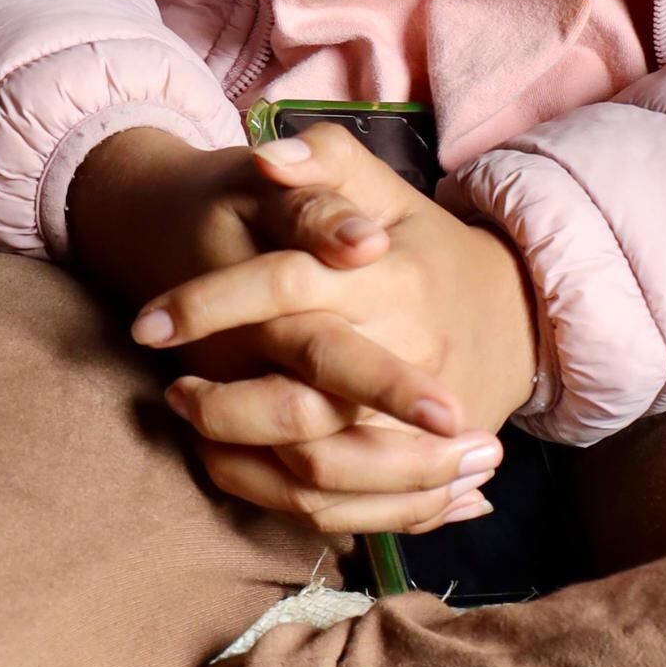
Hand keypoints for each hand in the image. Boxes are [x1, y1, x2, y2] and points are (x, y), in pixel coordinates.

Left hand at [66, 123, 518, 539]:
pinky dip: (273, 494)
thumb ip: (327, 162)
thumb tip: (267, 156)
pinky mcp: (416, 474)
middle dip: (220, 406)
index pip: (286, 286)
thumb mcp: (389, 192)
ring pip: (312, 471)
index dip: (208, 302)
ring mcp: (415, 428)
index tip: (147, 323)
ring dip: (237, 453)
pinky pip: (335, 510)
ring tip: (193, 419)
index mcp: (391, 280)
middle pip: (299, 404)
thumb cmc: (429, 251)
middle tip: (172, 391)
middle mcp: (406, 358)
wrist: (519, 318)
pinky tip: (230, 460)